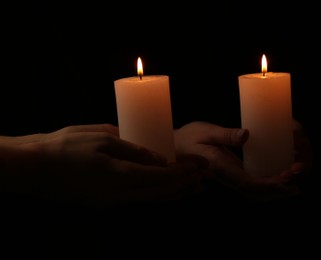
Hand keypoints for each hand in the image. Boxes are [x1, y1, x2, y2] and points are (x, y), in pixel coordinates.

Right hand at [8, 124, 206, 208]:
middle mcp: (118, 195)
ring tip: (198, 185)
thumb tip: (160, 159)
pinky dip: (160, 194)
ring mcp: (112, 202)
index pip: (161, 178)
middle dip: (186, 184)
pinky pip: (141, 199)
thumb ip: (134, 149)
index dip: (184, 172)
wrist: (34, 168)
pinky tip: (171, 189)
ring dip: (176, 193)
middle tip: (207, 174)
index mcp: (117, 175)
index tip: (201, 164)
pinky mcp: (107, 202)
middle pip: (161, 193)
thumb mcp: (102, 138)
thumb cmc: (66, 145)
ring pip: (153, 199)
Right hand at [174, 120, 311, 201]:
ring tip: (294, 186)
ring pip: (255, 191)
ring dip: (275, 191)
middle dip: (277, 191)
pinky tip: (280, 179)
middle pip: (256, 192)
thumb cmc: (189, 138)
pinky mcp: (233, 173)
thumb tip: (246, 135)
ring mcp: (230, 177)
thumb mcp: (206, 131)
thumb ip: (226, 134)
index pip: (249, 182)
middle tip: (297, 186)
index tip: (286, 180)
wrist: (175, 147)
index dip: (269, 184)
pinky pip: (252, 184)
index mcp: (222, 169)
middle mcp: (228, 177)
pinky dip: (267, 185)